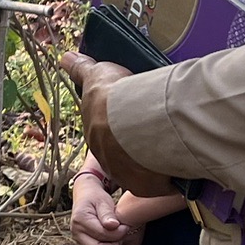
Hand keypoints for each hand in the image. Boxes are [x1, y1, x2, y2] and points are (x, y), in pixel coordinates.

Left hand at [57, 51, 173, 195]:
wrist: (134, 120)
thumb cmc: (113, 97)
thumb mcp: (96, 75)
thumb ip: (82, 69)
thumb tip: (64, 58)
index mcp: (95, 137)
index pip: (108, 136)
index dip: (121, 128)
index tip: (136, 120)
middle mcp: (107, 160)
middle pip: (124, 155)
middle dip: (137, 147)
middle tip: (157, 132)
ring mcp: (126, 175)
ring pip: (141, 170)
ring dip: (153, 162)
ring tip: (172, 147)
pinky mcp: (147, 187)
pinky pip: (160, 183)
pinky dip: (169, 176)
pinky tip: (180, 164)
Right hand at [67, 168, 139, 244]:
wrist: (85, 197)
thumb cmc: (96, 197)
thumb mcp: (102, 201)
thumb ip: (107, 213)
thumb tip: (113, 225)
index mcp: (80, 220)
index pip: (101, 234)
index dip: (118, 233)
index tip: (127, 226)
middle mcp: (76, 233)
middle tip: (125, 236)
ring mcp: (80, 242)